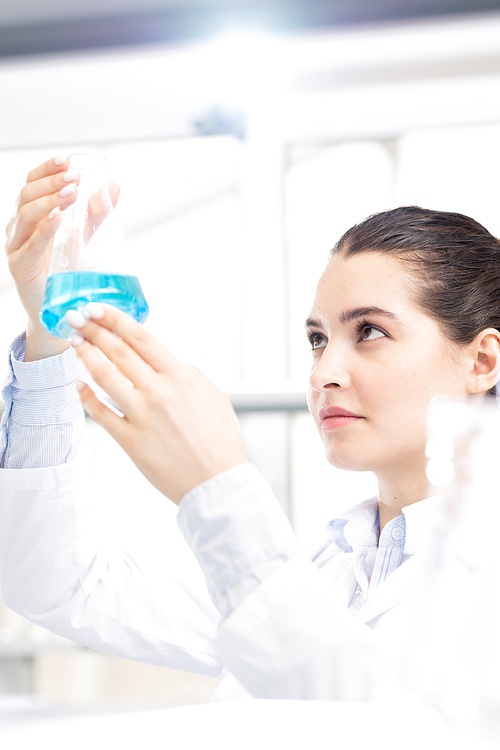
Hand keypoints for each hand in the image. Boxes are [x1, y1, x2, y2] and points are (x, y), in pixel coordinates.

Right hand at [5, 157, 119, 360]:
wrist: (59, 309)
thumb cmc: (66, 272)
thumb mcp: (85, 238)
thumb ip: (96, 214)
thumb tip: (113, 186)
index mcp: (31, 216)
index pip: (32, 183)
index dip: (46, 169)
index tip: (67, 160)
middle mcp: (19, 228)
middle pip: (27, 195)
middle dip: (51, 182)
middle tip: (74, 178)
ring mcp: (16, 247)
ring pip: (26, 215)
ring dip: (49, 201)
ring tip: (70, 193)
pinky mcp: (20, 267)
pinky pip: (29, 246)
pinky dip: (44, 230)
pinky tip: (57, 219)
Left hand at [66, 304, 246, 503]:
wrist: (218, 483)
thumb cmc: (221, 441)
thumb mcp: (216, 397)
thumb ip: (192, 376)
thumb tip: (173, 364)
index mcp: (181, 377)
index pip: (141, 338)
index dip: (115, 320)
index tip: (97, 308)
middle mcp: (160, 392)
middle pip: (118, 352)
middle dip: (92, 330)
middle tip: (74, 317)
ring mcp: (143, 416)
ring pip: (105, 377)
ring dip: (86, 356)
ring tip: (73, 343)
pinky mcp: (131, 441)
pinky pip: (101, 413)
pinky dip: (87, 397)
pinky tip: (79, 386)